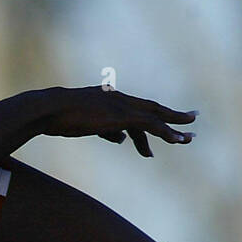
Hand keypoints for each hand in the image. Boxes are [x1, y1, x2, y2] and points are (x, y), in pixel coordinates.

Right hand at [42, 86, 195, 156]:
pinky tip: (176, 139)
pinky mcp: (121, 116)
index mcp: (112, 101)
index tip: (165, 127)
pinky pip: (150, 125)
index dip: (153, 119)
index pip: (137, 111)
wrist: (48, 110)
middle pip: (154, 109)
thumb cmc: (59, 118)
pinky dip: (165, 132)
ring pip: (156, 117)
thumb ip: (108, 131)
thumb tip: (123, 140)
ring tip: (188, 139)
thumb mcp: (85, 125)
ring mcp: (122, 107)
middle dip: (173, 117)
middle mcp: (121, 101)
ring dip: (174, 127)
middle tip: (192, 120)